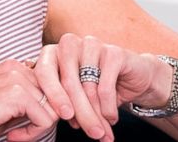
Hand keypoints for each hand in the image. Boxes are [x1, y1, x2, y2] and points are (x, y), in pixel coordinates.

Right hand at [0, 59, 58, 141]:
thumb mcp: (4, 107)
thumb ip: (27, 103)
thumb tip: (57, 110)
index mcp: (15, 67)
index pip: (52, 85)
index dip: (50, 107)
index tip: (36, 126)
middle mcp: (18, 67)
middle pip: (57, 95)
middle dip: (46, 119)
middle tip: (24, 134)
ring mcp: (17, 78)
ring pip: (55, 108)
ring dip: (39, 129)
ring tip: (16, 135)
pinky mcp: (16, 94)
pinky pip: (45, 119)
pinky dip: (32, 135)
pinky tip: (11, 136)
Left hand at [31, 33, 171, 141]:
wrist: (133, 77)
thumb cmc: (97, 88)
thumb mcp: (76, 97)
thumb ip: (63, 105)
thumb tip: (53, 121)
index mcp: (53, 52)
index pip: (44, 73)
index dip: (52, 97)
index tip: (62, 118)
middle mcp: (70, 44)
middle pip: (68, 82)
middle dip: (79, 113)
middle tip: (90, 134)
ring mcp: (91, 45)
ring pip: (88, 87)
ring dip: (95, 115)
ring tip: (101, 133)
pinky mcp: (113, 52)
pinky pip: (106, 86)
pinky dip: (108, 107)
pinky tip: (112, 118)